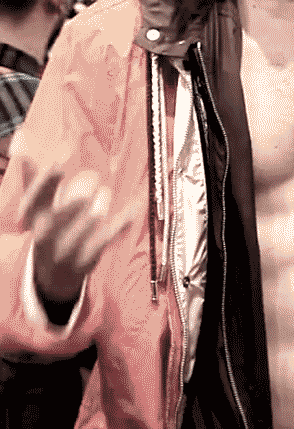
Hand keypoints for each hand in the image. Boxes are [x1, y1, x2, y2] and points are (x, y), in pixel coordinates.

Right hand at [18, 158, 133, 301]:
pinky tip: (133, 210)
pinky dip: (121, 223)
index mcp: (34, 220)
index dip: (45, 184)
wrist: (55, 276)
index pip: (34, 202)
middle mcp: (47, 237)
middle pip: (58, 219)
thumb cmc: (48, 233)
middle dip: (73, 203)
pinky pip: (107, 239)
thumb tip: (25, 152)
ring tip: (103, 194)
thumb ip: (34, 181)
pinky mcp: (88, 258)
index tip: (58, 166)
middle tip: (89, 185)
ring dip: (97, 210)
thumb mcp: (38, 210)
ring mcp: (67, 250)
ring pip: (85, 228)